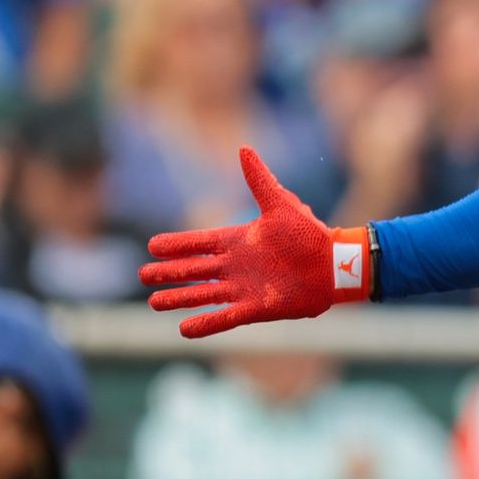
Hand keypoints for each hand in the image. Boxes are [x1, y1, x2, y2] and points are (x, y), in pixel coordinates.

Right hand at [139, 147, 371, 337]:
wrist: (335, 263)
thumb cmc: (309, 233)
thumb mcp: (280, 204)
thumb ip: (259, 179)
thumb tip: (243, 149)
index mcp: (240, 241)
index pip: (200, 243)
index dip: (177, 245)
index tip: (153, 245)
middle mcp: (237, 265)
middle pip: (195, 270)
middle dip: (169, 273)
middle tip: (144, 275)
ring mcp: (244, 288)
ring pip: (203, 294)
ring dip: (179, 298)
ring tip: (154, 302)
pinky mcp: (256, 308)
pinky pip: (224, 318)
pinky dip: (205, 324)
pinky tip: (183, 329)